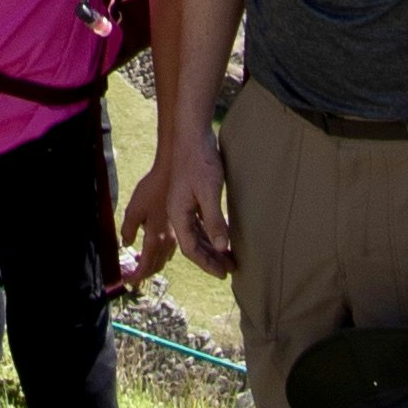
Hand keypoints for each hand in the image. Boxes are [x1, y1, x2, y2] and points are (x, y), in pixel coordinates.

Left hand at [117, 151, 176, 275]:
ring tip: (141, 262)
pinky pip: (170, 248)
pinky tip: (154, 246)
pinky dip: (161, 253)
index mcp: (156, 239)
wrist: (172, 173)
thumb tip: (125, 244)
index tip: (127, 281)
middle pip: (156, 266)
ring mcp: (176, 235)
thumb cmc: (151, 189)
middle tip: (132, 274)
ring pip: (164, 258)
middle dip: (144, 273)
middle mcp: (168, 242)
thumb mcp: (133, 209)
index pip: (146, 267)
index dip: (136, 277)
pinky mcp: (180, 227)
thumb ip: (128, 229)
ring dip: (153, 264)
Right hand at [162, 137, 233, 273]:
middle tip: (230, 270)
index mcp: (177, 213)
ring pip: (196, 234)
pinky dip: (210, 234)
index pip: (190, 248)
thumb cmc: (199, 160)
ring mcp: (183, 204)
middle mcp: (178, 211)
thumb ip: (214, 220)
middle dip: (211, 259)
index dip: (207, 263)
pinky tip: (223, 238)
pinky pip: (199, 223)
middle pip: (193, 244)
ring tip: (229, 259)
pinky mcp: (191, 197)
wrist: (192, 134)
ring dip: (212, 248)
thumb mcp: (209, 191)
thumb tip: (222, 247)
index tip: (223, 273)